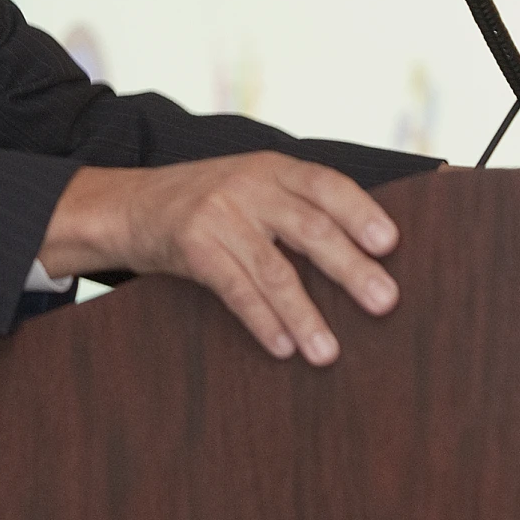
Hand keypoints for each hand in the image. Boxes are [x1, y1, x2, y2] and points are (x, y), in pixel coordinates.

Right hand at [36, 154, 400, 366]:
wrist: (128, 204)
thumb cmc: (203, 202)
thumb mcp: (248, 186)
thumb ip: (293, 205)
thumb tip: (363, 252)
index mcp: (271, 167)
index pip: (326, 184)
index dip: (360, 211)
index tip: (391, 242)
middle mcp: (248, 184)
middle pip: (309, 227)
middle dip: (350, 267)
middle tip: (384, 301)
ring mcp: (218, 213)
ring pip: (273, 268)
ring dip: (305, 314)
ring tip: (329, 352)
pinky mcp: (192, 244)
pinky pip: (235, 288)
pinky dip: (262, 320)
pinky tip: (283, 347)